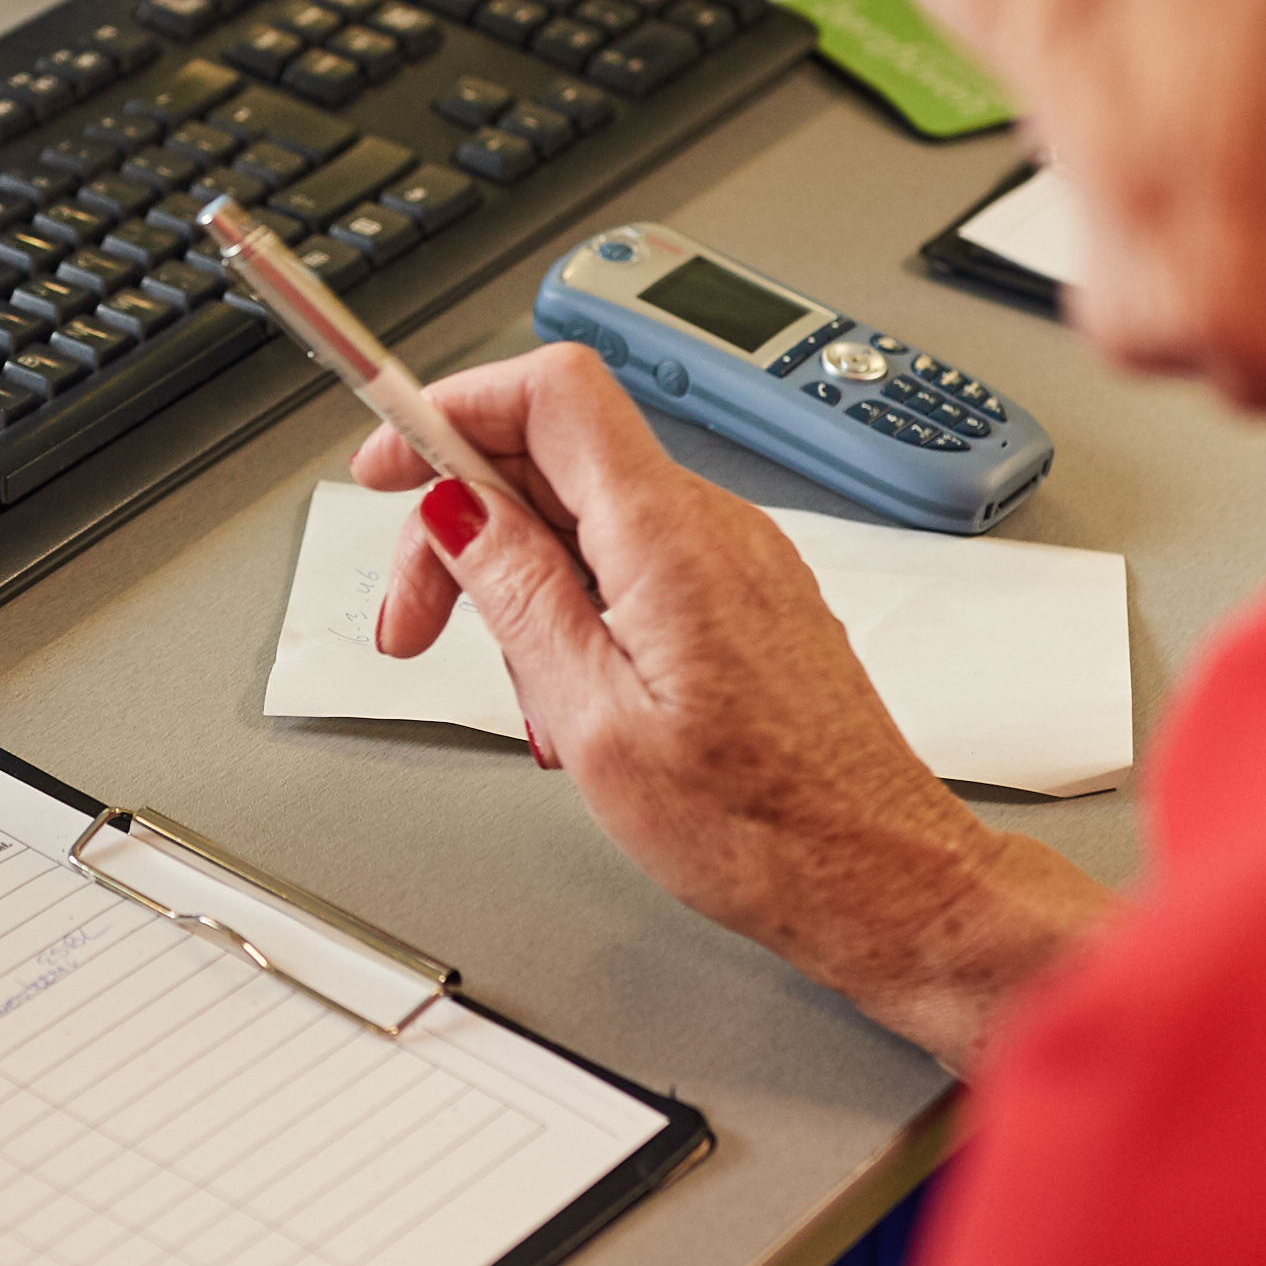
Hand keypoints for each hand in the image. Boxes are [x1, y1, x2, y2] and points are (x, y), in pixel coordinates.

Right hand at [361, 343, 1108, 1069]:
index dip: (454, 407)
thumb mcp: (596, 719)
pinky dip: (577, 611)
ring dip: (518, 585)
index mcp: (668, 536)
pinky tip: (574, 698)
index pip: (551, 390)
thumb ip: (519, 595)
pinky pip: (635, 563)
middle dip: (460, 525)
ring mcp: (735, 557)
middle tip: (413, 623)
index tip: (390, 464)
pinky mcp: (746, 597)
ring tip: (523, 695)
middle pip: (551, 457)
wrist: (875, 875)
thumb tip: (455, 506)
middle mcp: (712, 524)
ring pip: (586, 518)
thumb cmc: (758, 827)